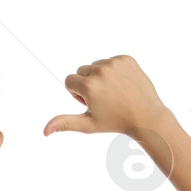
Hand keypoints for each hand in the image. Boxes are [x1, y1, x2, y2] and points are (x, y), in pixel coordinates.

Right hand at [44, 55, 169, 136]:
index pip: (69, 80)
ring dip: (100, 76)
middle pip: (81, 71)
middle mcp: (100, 71)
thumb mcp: (88, 125)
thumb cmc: (115, 122)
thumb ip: (65, 123)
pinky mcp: (126, 59)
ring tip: (113, 91)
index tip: (91, 102)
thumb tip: (45, 131)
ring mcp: (115, 63)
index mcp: (89, 86)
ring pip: (95, 66)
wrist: (146, 115)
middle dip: (87, 83)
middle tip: (103, 98)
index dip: (77, 94)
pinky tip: (122, 84)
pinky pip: (110, 61)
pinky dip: (113, 71)